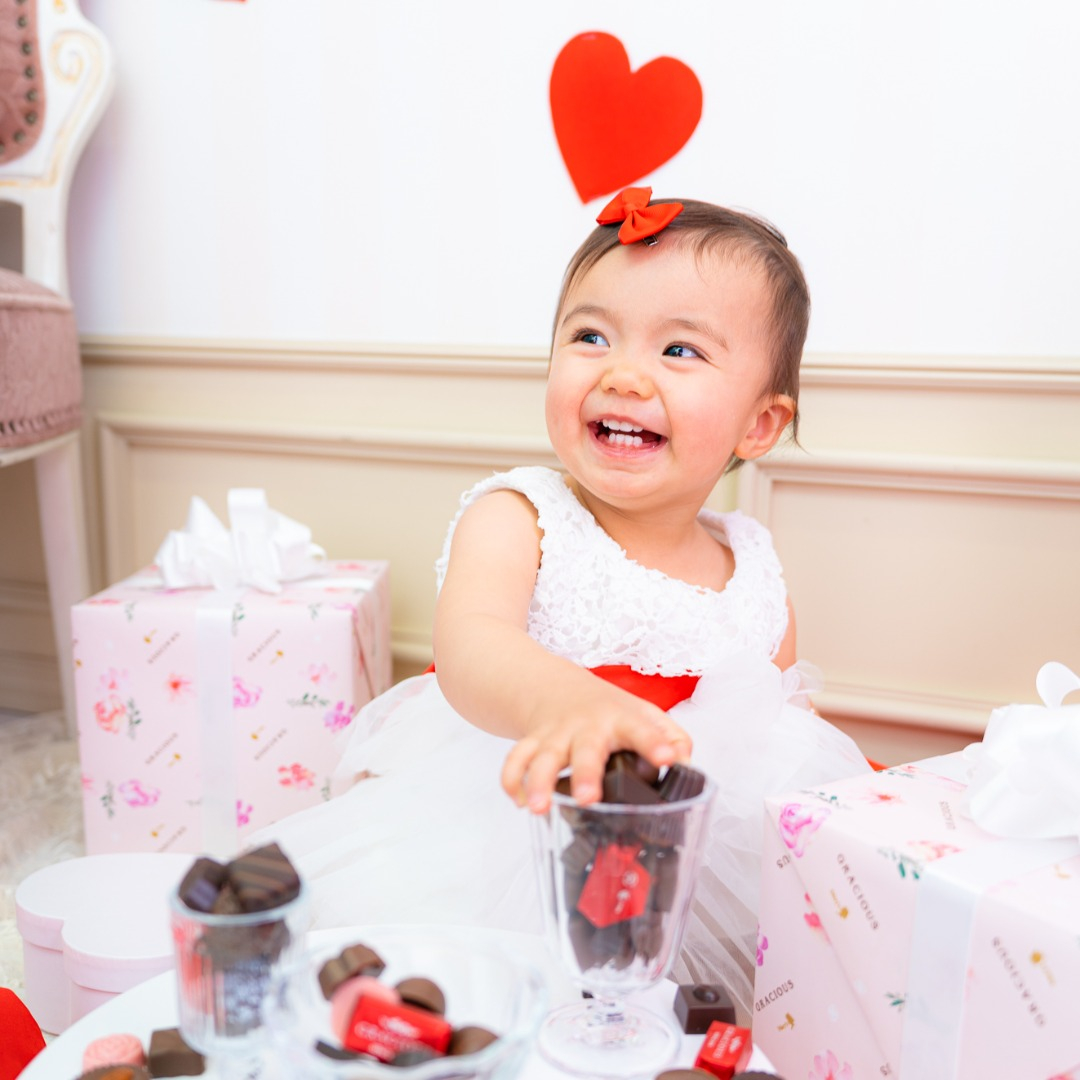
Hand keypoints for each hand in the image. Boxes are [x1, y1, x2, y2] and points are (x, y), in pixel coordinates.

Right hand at [500, 683, 692, 814]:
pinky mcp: (531, 742)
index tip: (667, 758)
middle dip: (584, 774)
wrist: (554, 684)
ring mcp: (555, 735)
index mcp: (620, 719)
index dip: (655, 743)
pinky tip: (519, 800)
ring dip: (537, 781)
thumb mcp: (644, 713)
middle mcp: (586, 727)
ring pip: (541, 757)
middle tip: (588, 798)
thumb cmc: (604, 707)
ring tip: (537, 807)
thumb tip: (686, 764)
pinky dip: (512, 780)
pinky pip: (515, 760)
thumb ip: (672, 737)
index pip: (642, 730)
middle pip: (584, 751)